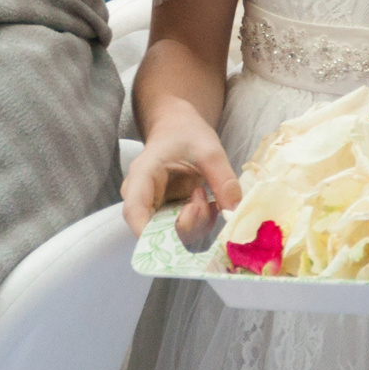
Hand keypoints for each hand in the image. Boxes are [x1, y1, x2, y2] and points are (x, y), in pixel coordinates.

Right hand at [121, 111, 240, 240]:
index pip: (134, 211)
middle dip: (187, 224)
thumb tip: (234, 213)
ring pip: (171, 233)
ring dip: (196, 223)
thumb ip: (223, 180)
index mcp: (143, 175)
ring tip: (205, 194)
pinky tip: (207, 203)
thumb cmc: (186, 134)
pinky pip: (182, 230)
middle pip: (154, 229)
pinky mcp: (167, 214)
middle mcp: (142, 197)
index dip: (148, 234)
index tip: (176, 240)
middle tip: (203, 199)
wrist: (178, 129)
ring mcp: (154, 208)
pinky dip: (200, 223)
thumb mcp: (209, 150)